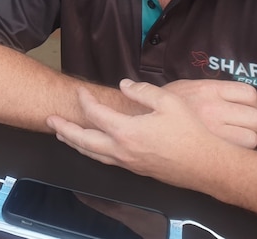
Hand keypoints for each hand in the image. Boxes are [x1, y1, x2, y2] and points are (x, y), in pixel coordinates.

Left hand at [46, 79, 232, 185]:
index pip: (95, 114)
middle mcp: (121, 150)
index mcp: (126, 131)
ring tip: (61, 135)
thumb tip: (123, 85)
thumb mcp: (168, 102)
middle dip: (64, 129)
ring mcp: (127, 162)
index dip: (84, 101)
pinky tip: (89, 147)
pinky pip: (104, 160)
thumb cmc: (190, 132)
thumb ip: (142, 91)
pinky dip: (90, 152)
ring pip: (92, 154)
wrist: (206, 165)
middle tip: (50, 120)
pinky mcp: (135, 170)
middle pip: (83, 139)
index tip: (80, 91)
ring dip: (74, 143)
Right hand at [162, 79, 256, 147]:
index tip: (246, 109)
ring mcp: (213, 130)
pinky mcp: (210, 147)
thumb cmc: (161, 106)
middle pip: (256, 118)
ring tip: (235, 139)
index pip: (249, 94)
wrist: (138, 121)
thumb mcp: (184, 87)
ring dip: (246, 139)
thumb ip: (209, 89)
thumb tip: (232, 95)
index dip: (253, 104)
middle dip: (253, 124)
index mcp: (208, 89)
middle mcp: (213, 108)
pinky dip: (237, 151)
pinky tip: (226, 148)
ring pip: (251, 138)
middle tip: (243, 127)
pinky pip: (238, 151)